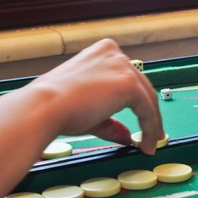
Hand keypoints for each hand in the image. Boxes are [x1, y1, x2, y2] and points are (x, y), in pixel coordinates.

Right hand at [28, 39, 163, 154]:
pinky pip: (147, 110)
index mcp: (103, 53)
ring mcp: (123, 67)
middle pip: (142, 87)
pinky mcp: (129, 84)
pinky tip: (147, 144)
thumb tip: (127, 137)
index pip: (128, 79)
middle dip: (149, 114)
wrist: (45, 108)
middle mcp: (115, 54)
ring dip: (152, 124)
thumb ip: (110, 122)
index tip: (142, 121)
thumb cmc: (57, 107)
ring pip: (148, 98)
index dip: (139, 103)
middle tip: (153, 135)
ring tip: (151, 144)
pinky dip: (150, 129)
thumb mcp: (90, 112)